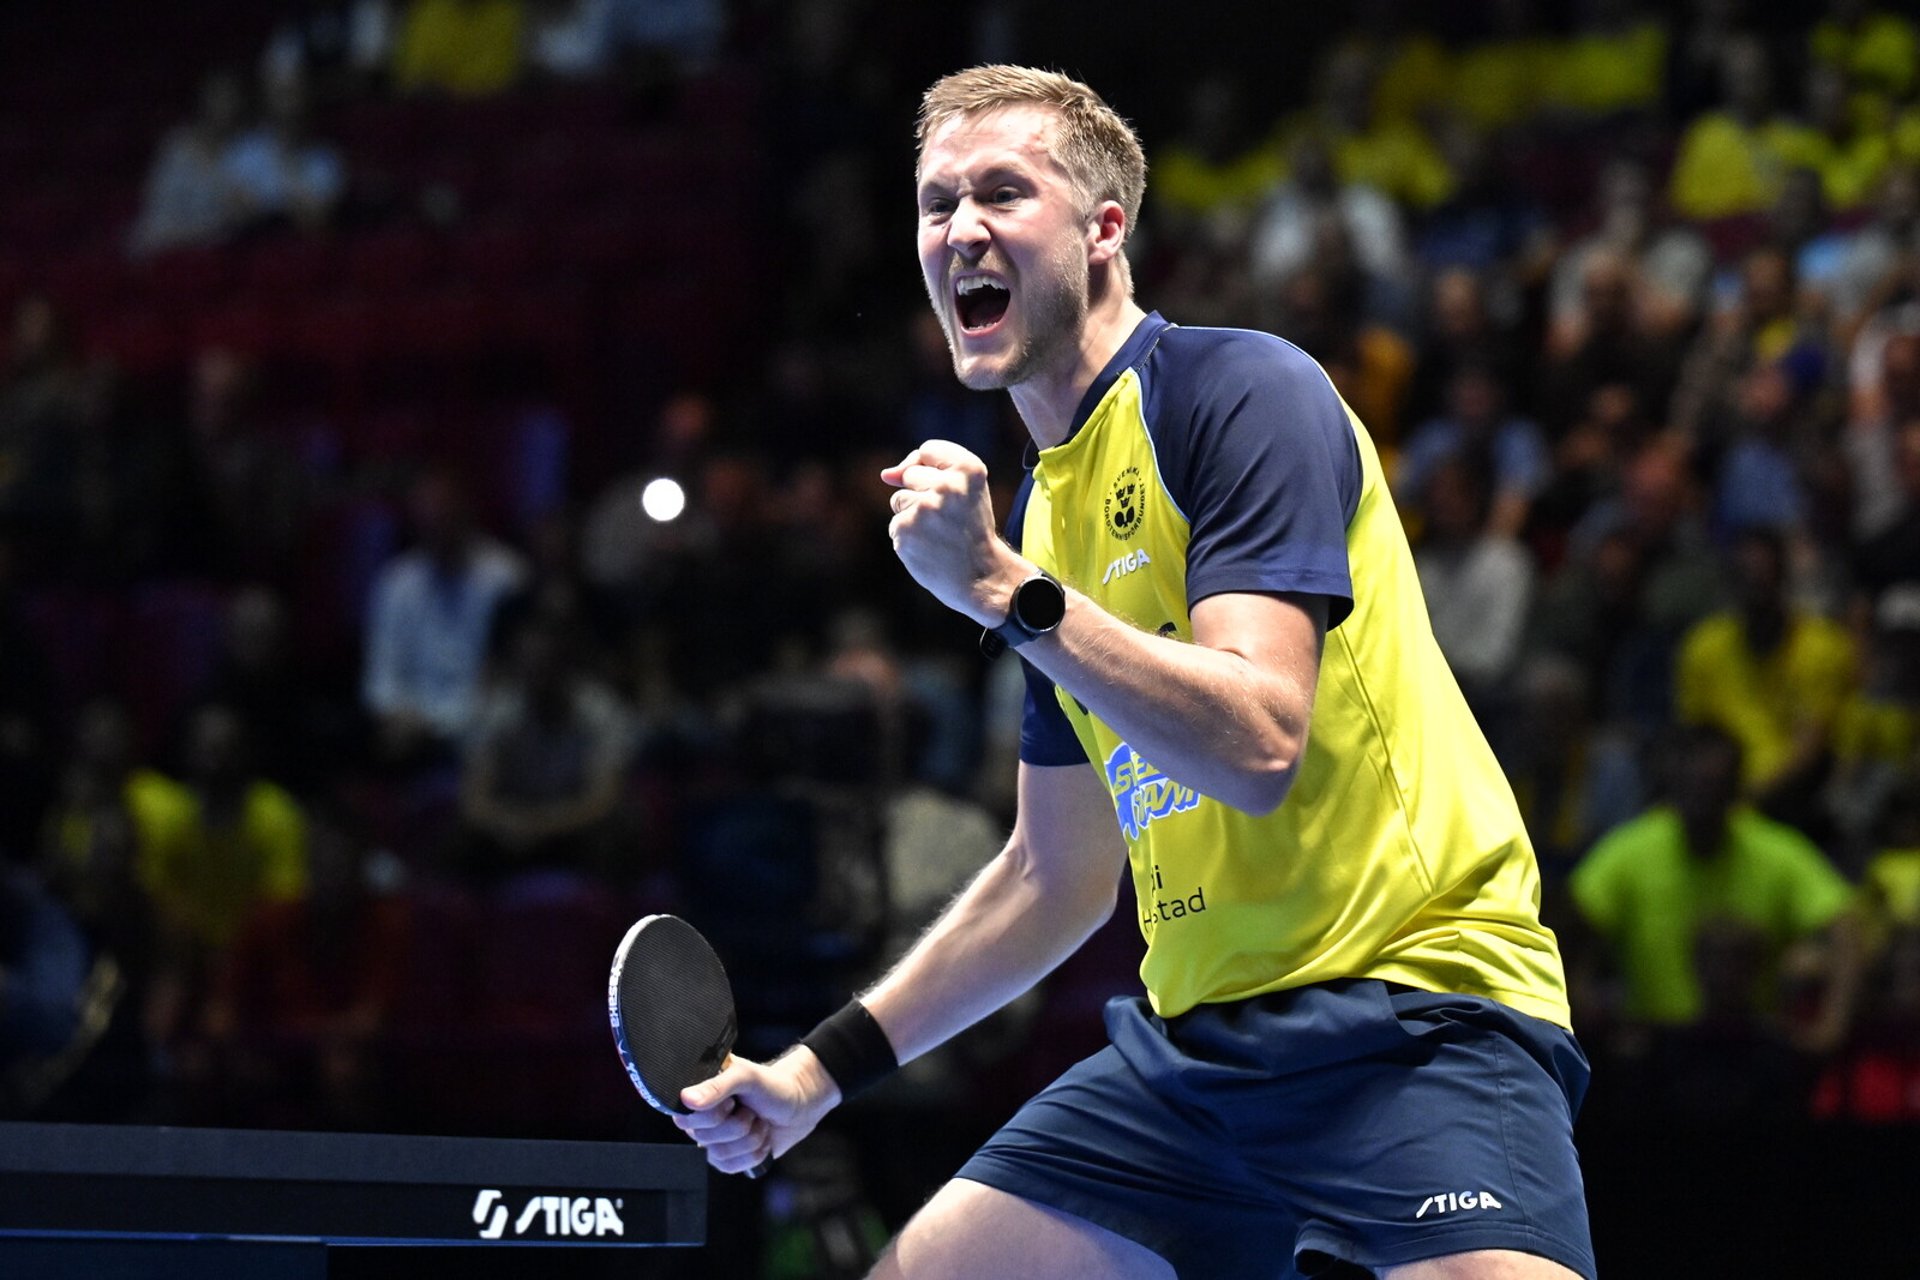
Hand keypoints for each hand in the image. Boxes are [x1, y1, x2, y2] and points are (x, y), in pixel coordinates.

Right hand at [672, 1047, 841, 1174]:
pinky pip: (730, 1167)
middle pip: (705, 1138)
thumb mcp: (747, 1077)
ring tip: (758, 1122)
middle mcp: (700, 1118)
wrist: (799, 1106)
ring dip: (749, 1139)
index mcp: (699, 1094)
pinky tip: (760, 1138)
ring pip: (719, 1155)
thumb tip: (687, 1099)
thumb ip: (717, 1086)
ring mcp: (713, 1140)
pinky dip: (753, 1154)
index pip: (686, 1118)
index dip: (714, 1115)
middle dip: (738, 1126)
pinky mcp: (727, 1158)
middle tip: (751, 1110)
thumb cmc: (772, 1086)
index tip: (732, 1102)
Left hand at [882, 440, 1024, 626]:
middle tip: (947, 519)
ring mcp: (925, 508)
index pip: (927, 450)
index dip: (929, 468)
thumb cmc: (971, 530)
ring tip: (938, 534)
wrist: (982, 576)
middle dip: (920, 494)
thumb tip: (885, 475)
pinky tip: (929, 548)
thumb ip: (927, 470)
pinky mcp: (906, 529)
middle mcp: (947, 485)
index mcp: (969, 469)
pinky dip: (908, 538)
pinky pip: (895, 525)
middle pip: (910, 474)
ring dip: (912, 516)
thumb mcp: (965, 490)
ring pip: (899, 500)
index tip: (945, 491)